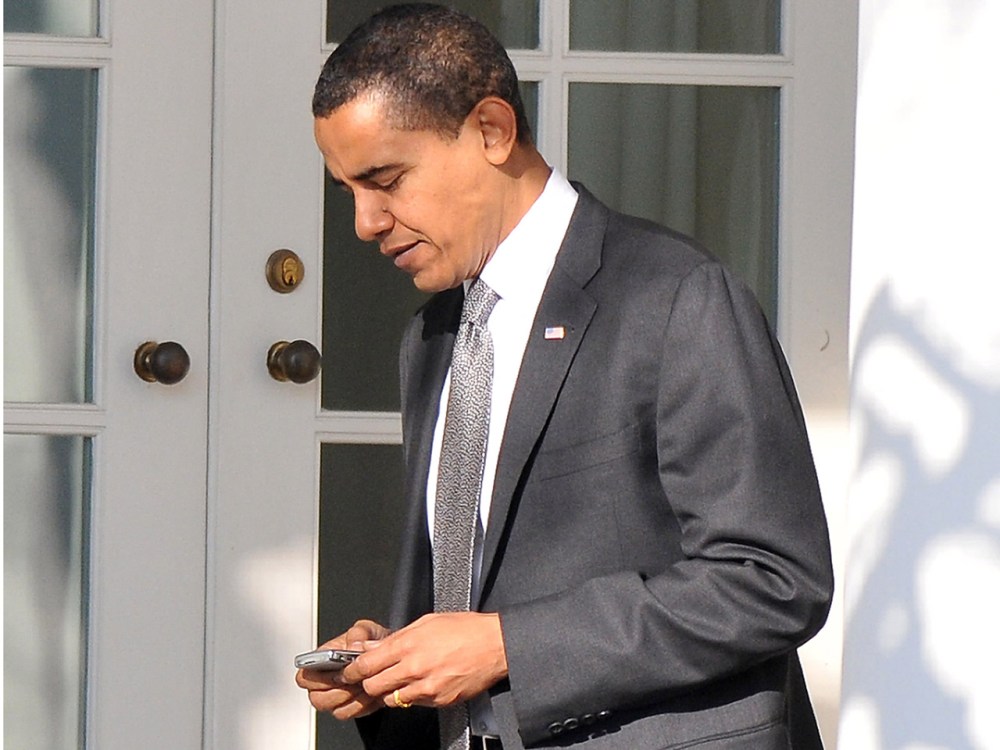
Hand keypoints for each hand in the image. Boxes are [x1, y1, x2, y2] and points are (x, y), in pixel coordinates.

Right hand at [295, 619, 390, 719]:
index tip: (337, 673)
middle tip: (353, 680)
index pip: (304, 677)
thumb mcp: (367, 630)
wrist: (388, 657)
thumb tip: (352, 645)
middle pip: (317, 699)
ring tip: (364, 683)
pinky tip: (371, 692)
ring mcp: (337, 697)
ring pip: (335, 709)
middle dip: (338, 690)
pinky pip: (350, 713)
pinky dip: (362, 705)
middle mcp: (324, 682)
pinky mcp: (351, 708)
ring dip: (351, 697)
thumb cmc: (370, 643)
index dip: (317, 679)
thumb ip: (358, 633)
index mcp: (320, 661)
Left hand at [342, 611, 507, 709]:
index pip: (366, 664)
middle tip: (372, 676)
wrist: (496, 645)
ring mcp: (427, 688)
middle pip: (373, 686)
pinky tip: (420, 682)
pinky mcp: (439, 701)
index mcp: (409, 644)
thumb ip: (396, 636)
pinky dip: (412, 696)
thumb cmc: (465, 629)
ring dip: (390, 691)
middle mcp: (415, 668)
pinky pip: (414, 704)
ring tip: (399, 678)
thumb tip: (371, 645)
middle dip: (369, 682)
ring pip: (391, 699)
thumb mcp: (426, 622)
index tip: (349, 670)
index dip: (352, 669)